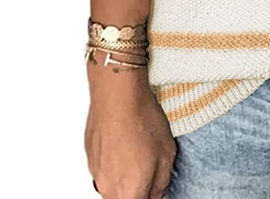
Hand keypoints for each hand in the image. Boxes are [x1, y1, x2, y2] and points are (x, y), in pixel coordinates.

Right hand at [85, 63, 176, 198]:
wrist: (118, 95)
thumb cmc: (142, 120)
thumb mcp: (167, 154)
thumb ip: (162, 183)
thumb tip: (159, 193)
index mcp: (129, 193)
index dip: (151, 194)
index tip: (155, 184)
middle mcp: (108, 188)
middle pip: (125, 198)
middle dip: (138, 188)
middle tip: (149, 167)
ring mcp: (96, 173)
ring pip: (113, 185)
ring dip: (125, 175)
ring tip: (137, 150)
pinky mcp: (90, 157)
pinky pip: (104, 168)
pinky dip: (115, 161)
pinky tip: (125, 141)